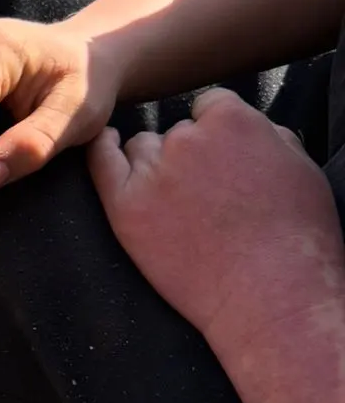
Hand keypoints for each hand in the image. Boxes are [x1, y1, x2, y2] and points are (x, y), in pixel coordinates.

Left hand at [87, 87, 344, 353]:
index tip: (223, 160)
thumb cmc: (296, 239)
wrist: (270, 295)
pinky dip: (101, 150)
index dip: (217, 133)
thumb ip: (268, 136)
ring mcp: (153, 172)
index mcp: (233, 120)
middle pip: (176, 131)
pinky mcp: (126, 206)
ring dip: (153, 165)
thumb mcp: (301, 168)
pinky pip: (101, 162)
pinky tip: (103, 144)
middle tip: (206, 194)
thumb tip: (250, 129)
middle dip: (189, 154)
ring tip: (177, 204)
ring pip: (141, 149)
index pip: (211, 107)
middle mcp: (188, 138)